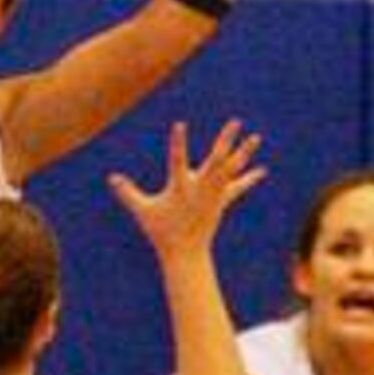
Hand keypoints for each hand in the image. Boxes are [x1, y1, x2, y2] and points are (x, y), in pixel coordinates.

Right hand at [109, 118, 266, 258]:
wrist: (185, 253)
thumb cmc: (161, 230)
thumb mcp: (142, 211)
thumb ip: (127, 192)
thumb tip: (111, 178)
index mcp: (180, 187)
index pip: (177, 160)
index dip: (178, 143)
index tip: (180, 124)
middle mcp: (200, 188)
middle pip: (216, 160)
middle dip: (226, 141)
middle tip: (236, 122)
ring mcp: (214, 194)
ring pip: (231, 169)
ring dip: (244, 153)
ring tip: (256, 137)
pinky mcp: (222, 201)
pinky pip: (238, 187)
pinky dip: (249, 178)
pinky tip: (262, 169)